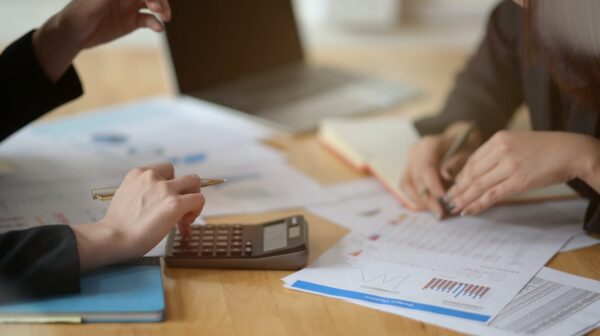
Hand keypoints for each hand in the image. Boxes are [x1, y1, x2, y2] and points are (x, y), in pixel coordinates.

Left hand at [33, 0, 170, 81]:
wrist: (72, 34)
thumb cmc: (77, 14)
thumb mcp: (93, 2)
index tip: (150, 0)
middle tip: (158, 8)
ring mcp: (129, 6)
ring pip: (153, 3)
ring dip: (162, 7)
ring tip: (164, 17)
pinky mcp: (132, 21)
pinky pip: (149, 20)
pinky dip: (156, 23)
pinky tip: (158, 29)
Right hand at [72, 163, 204, 270]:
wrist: (113, 238)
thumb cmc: (118, 226)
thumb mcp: (127, 197)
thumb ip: (144, 193)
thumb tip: (161, 204)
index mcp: (138, 173)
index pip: (165, 171)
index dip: (171, 187)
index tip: (166, 203)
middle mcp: (152, 176)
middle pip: (182, 176)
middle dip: (185, 193)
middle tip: (179, 212)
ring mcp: (165, 188)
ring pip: (194, 182)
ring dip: (193, 199)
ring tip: (185, 218)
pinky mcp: (175, 203)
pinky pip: (199, 199)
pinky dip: (196, 211)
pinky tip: (185, 224)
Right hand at [399, 122, 481, 217]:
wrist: (458, 140)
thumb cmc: (465, 147)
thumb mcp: (468, 152)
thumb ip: (457, 163)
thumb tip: (445, 176)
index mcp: (429, 144)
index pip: (426, 166)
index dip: (432, 184)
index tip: (444, 199)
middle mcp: (415, 152)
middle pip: (415, 178)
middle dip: (428, 198)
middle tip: (441, 212)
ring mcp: (409, 161)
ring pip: (406, 185)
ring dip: (420, 201)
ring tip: (436, 212)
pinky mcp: (408, 171)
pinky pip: (407, 188)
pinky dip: (417, 199)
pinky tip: (430, 207)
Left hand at [446, 130, 598, 215]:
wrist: (572, 151)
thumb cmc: (546, 149)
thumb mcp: (518, 142)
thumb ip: (498, 153)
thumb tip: (478, 172)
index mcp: (499, 138)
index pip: (473, 159)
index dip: (461, 175)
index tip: (455, 185)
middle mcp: (501, 150)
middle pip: (472, 173)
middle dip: (459, 188)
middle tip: (449, 199)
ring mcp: (510, 165)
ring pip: (479, 185)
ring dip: (465, 198)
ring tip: (455, 207)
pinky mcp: (519, 181)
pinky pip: (492, 194)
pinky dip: (478, 204)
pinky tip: (469, 210)